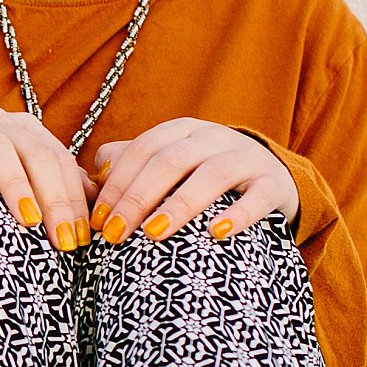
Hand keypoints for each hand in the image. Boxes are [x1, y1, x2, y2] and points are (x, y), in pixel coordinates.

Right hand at [0, 106, 92, 248]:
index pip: (60, 161)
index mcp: (24, 131)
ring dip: (15, 184)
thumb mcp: (13, 180)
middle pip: (36, 153)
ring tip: (28, 221)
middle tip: (65, 240)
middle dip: (55, 197)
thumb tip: (97, 202)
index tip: (84, 238)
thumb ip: (51, 185)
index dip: (76, 197)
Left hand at [87, 119, 294, 243]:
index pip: (143, 149)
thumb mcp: (171, 164)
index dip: (117, 182)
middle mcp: (214, 137)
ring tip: (153, 234)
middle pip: (171, 161)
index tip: (98, 219)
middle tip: (116, 235)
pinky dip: (237, 215)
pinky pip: (258, 197)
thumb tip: (92, 180)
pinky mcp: (274, 184)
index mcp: (183, 131)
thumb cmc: (205, 176)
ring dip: (179, 204)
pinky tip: (215, 234)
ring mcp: (247, 158)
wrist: (271, 177)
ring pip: (212, 175)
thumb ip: (131, 165)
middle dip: (138, 197)